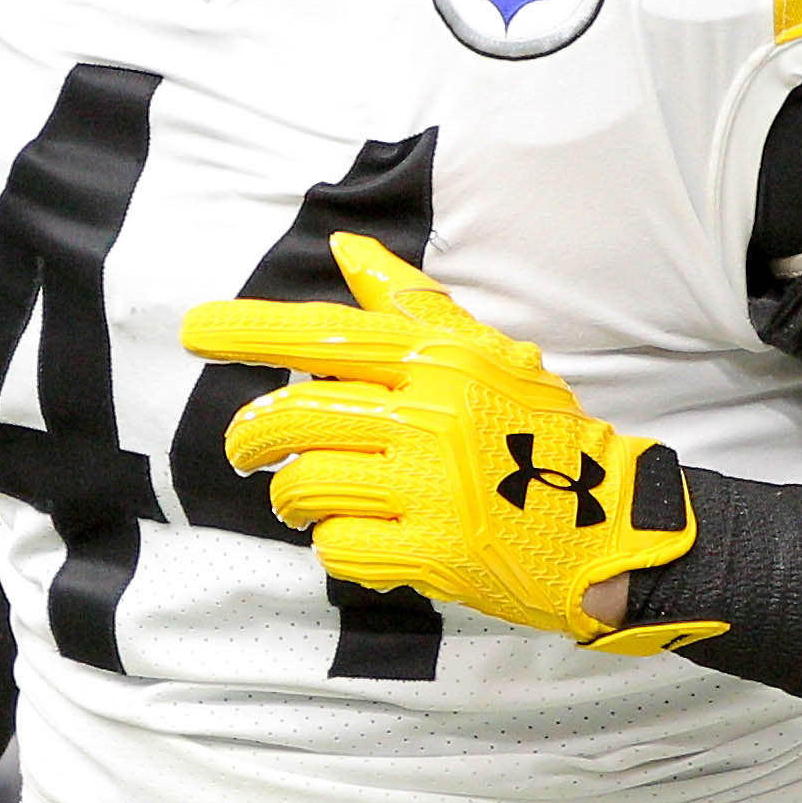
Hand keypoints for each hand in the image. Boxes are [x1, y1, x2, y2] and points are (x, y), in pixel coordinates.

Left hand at [183, 234, 711, 649]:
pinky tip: (360, 538)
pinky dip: (335, 546)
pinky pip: (339, 548)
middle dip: (250, 438)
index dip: (251, 332)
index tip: (194, 330)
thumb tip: (346, 249)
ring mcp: (429, 488)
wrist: (608, 519)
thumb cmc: (538, 432)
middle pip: (296, 419)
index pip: (326, 335)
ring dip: (292, 497)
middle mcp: (427, 418)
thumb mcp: (485, 353)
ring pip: (307, 486)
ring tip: (307, 499)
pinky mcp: (433, 553)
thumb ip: (410, 304)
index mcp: (436, 364)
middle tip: (243, 450)